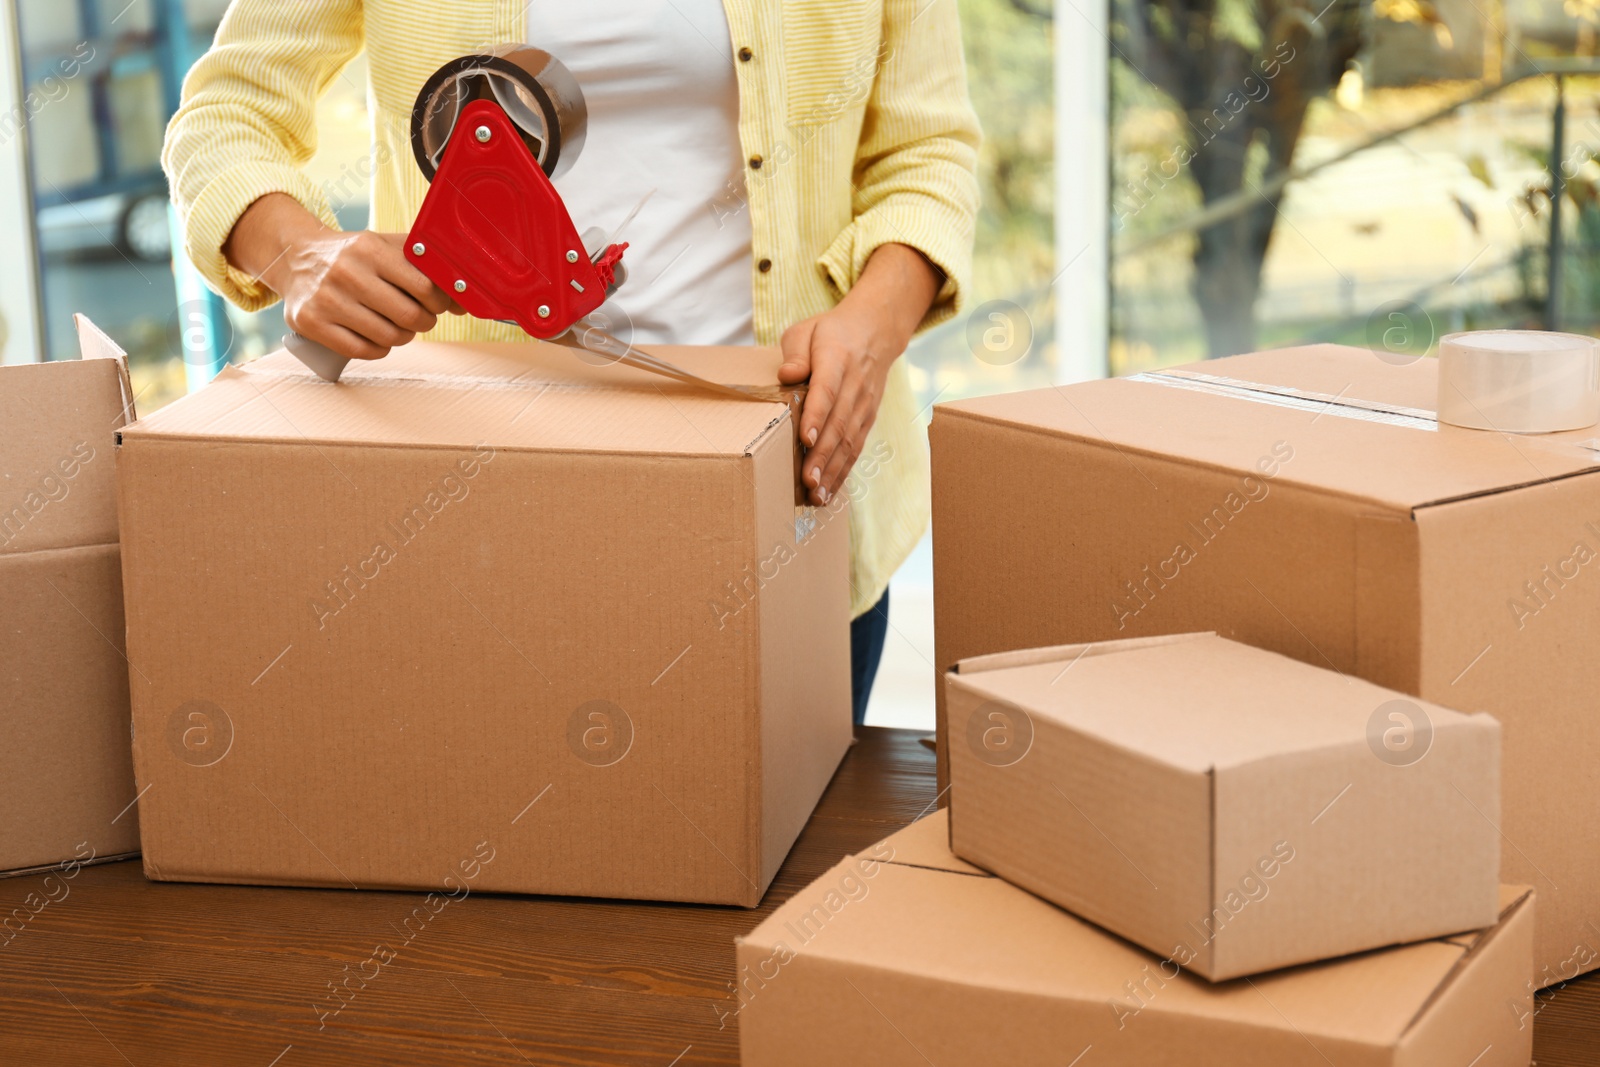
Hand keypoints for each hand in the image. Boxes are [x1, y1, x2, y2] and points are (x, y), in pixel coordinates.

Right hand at [225, 193, 461, 360]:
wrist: (294, 256)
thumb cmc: (352, 255)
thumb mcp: (385, 245)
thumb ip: (425, 265)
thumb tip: (463, 301)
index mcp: (369, 248)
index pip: (425, 287)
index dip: (440, 301)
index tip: (438, 303)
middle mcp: (346, 272)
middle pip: (409, 316)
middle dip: (423, 321)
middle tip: (419, 317)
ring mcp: (326, 299)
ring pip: (389, 337)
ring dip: (403, 337)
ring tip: (397, 325)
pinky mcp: (310, 322)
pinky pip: (363, 351)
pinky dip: (379, 349)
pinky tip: (378, 338)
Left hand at [778, 243, 941, 504]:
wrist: (876, 331)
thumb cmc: (830, 332)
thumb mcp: (806, 329)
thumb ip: (795, 351)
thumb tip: (787, 375)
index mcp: (837, 360)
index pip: (827, 390)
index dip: (817, 415)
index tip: (805, 438)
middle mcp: (855, 386)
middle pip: (839, 424)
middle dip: (823, 455)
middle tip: (807, 481)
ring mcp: (864, 405)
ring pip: (849, 441)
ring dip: (833, 470)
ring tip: (816, 495)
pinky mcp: (867, 418)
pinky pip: (856, 447)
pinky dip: (843, 471)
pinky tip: (829, 492)